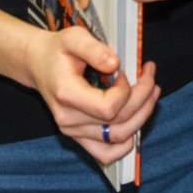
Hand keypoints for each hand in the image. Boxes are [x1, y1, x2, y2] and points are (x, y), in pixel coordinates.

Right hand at [24, 25, 159, 165]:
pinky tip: (136, 123)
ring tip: (152, 93)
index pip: (108, 108)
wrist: (39, 64)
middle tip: (150, 75)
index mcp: (67, 95)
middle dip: (143, 98)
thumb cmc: (58, 51)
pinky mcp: (79, 137)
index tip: (125, 72)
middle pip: (118, 122)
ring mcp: (74, 132)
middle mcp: (69, 120)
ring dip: (142, 117)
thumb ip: (94, 49)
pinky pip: (105, 154)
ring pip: (118, 137)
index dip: (126, 91)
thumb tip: (115, 65)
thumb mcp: (74, 38)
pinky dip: (125, 145)